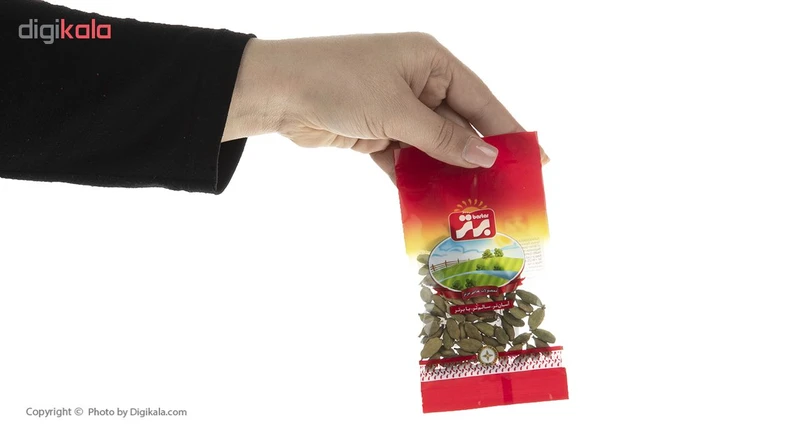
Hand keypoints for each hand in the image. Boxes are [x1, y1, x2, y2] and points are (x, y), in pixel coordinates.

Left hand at [222, 33, 548, 181]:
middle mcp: (417, 82)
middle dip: (478, 160)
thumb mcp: (397, 111)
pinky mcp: (375, 132)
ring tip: (473, 206)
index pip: (481, 100)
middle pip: (459, 126)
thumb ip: (443, 138)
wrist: (276, 92)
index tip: (535, 159)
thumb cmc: (339, 83)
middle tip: (506, 193)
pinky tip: (432, 204)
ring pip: (432, 147)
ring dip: (447, 174)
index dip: (509, 131)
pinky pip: (406, 159)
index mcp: (431, 62)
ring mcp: (396, 108)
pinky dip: (416, 179)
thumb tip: (487, 156)